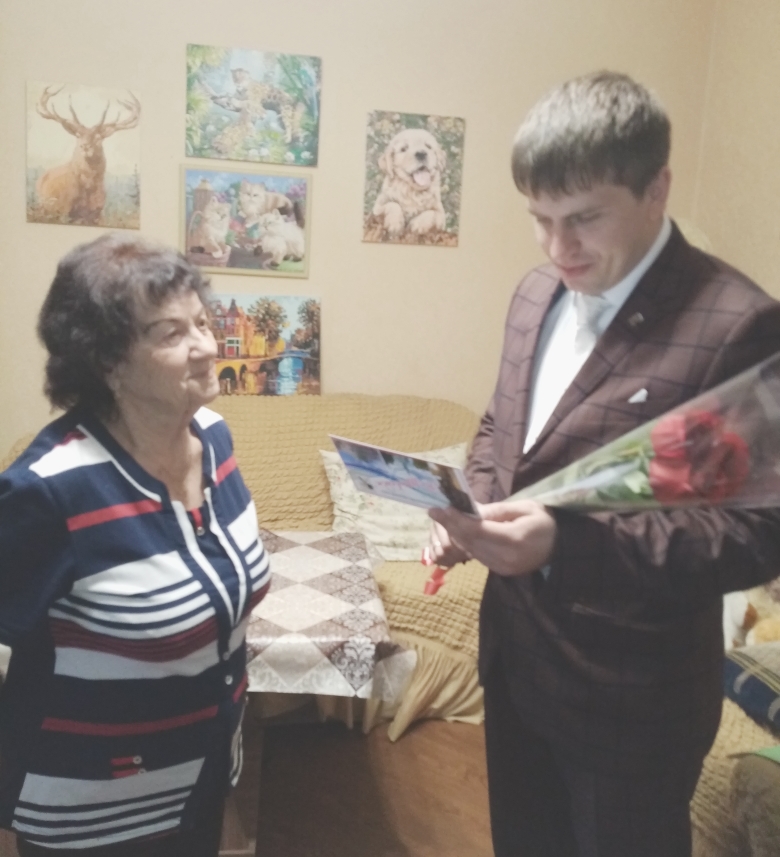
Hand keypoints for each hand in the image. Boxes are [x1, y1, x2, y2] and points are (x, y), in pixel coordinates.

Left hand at [428, 500, 555, 576]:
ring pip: (469, 550)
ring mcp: (502, 568)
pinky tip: (458, 530)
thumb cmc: (545, 522)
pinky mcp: (499, 571)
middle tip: (435, 511)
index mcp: (515, 539)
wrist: (561, 548)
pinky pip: (476, 555)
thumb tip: (471, 510)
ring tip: (444, 518)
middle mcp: (506, 558)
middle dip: (450, 525)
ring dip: (454, 535)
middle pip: (469, 541)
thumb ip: (497, 510)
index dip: (455, 519)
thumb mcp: (526, 508)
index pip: (476, 530)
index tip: (439, 508)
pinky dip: (465, 543)